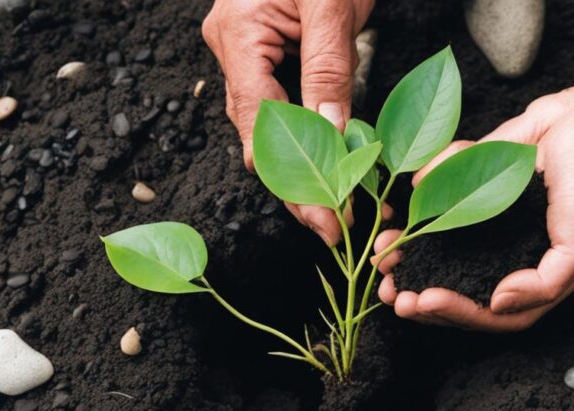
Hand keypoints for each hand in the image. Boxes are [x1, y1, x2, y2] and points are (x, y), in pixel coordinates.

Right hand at [202, 0, 374, 245]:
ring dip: (305, 167)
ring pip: (269, 125)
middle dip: (299, 185)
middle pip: (259, 135)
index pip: (259, 127)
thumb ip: (330, 71)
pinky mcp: (265, 50)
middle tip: (339, 226)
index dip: (293, 181)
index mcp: (238, 35)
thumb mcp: (335, 5)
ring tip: (342, 205)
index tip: (329, 219)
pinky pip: (280, 104)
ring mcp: (244, 50)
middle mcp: (231, 48)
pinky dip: (308, 137)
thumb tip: (331, 138)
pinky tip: (332, 164)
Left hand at [373, 82, 573, 331]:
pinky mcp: (471, 189)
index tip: (424, 299)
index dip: (456, 313)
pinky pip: (438, 204)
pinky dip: (416, 209)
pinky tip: (400, 210)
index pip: (490, 312)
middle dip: (423, 296)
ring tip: (384, 259)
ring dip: (410, 259)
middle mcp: (506, 255)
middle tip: (392, 294)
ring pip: (441, 252)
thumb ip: (545, 283)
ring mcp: (486, 224)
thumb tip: (497, 303)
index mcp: (532, 276)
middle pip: (460, 289)